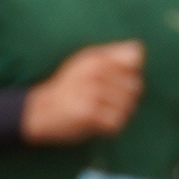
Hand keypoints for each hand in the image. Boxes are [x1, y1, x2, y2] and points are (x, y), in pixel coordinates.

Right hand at [21, 37, 144, 145]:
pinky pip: (116, 123)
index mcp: (96, 58)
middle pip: (134, 87)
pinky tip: (96, 123)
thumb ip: (113, 56)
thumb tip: (139, 51)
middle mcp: (95, 72)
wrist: (39, 110)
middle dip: (125, 98)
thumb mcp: (85, 64)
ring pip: (127, 107)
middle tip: (105, 102)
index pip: (134, 60)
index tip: (115, 81)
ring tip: (99, 112)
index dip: (130, 74)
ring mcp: (92, 93)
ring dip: (117, 114)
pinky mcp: (89, 113)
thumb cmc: (68, 88)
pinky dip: (109, 127)